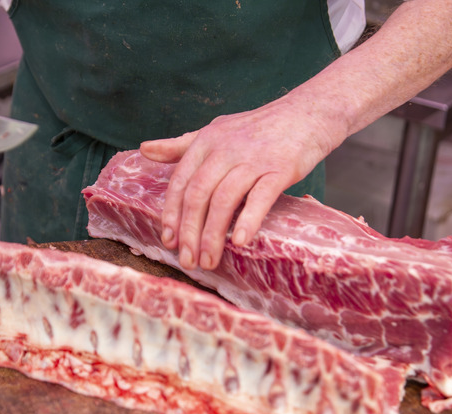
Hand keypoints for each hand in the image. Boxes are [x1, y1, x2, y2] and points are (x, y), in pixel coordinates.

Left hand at [140, 97, 343, 270]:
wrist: (307, 113)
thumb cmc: (258, 128)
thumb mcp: (215, 131)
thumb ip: (180, 146)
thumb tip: (144, 149)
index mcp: (206, 142)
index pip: (180, 182)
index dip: (171, 214)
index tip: (168, 241)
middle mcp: (225, 150)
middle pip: (198, 195)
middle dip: (190, 232)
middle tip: (188, 260)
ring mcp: (253, 159)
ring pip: (224, 200)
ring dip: (213, 234)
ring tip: (209, 260)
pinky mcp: (280, 168)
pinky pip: (260, 197)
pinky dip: (247, 220)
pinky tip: (239, 242)